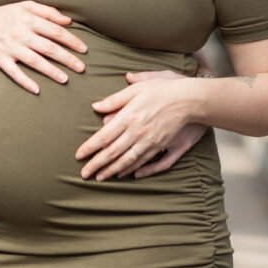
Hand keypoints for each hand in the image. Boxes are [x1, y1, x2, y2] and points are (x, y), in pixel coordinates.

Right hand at [0, 1, 85, 94]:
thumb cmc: (6, 14)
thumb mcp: (26, 5)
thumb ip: (48, 11)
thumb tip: (68, 21)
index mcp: (29, 19)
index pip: (56, 31)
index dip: (72, 41)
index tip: (84, 50)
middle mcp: (21, 33)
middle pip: (49, 47)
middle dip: (67, 58)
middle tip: (81, 68)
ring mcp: (11, 47)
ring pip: (35, 61)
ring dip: (51, 71)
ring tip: (65, 80)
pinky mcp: (0, 59)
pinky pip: (14, 73)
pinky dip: (25, 81)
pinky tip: (37, 90)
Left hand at [75, 70, 197, 180]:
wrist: (188, 99)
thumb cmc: (161, 89)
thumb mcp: (136, 89)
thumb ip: (114, 99)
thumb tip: (96, 106)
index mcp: (129, 116)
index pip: (104, 136)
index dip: (90, 147)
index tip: (78, 155)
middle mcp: (137, 132)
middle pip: (113, 152)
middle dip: (97, 164)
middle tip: (84, 174)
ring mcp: (150, 141)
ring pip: (127, 160)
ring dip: (112, 170)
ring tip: (99, 178)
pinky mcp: (161, 146)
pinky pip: (144, 162)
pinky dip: (132, 169)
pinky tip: (124, 174)